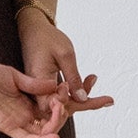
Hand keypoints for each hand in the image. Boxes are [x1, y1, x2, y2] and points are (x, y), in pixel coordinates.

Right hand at [0, 10, 115, 137]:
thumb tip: (82, 98)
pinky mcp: (45, 86)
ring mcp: (40, 89)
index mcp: (38, 80)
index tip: (87, 95)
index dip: (71, 104)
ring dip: (80, 96)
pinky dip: (74, 91)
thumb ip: (74, 78)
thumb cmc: (47, 38)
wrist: (34, 29)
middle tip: (103, 97)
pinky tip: (86, 81)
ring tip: (92, 80)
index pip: (54, 105)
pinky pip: (60, 95)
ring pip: (62, 103)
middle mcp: (37, 89)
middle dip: (81, 103)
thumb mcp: (65, 55)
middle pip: (60, 108)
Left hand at [0, 61, 79, 137]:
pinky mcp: (8, 127)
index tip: (96, 87)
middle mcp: (27, 114)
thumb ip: (36, 84)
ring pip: (45, 130)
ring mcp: (18, 122)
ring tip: (63, 109)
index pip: (59, 106)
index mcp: (31, 102)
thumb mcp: (16, 77)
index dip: (76, 100)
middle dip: (75, 110)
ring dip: (57, 122)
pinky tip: (55, 136)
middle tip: (86, 98)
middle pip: (57, 120)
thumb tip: (56, 86)